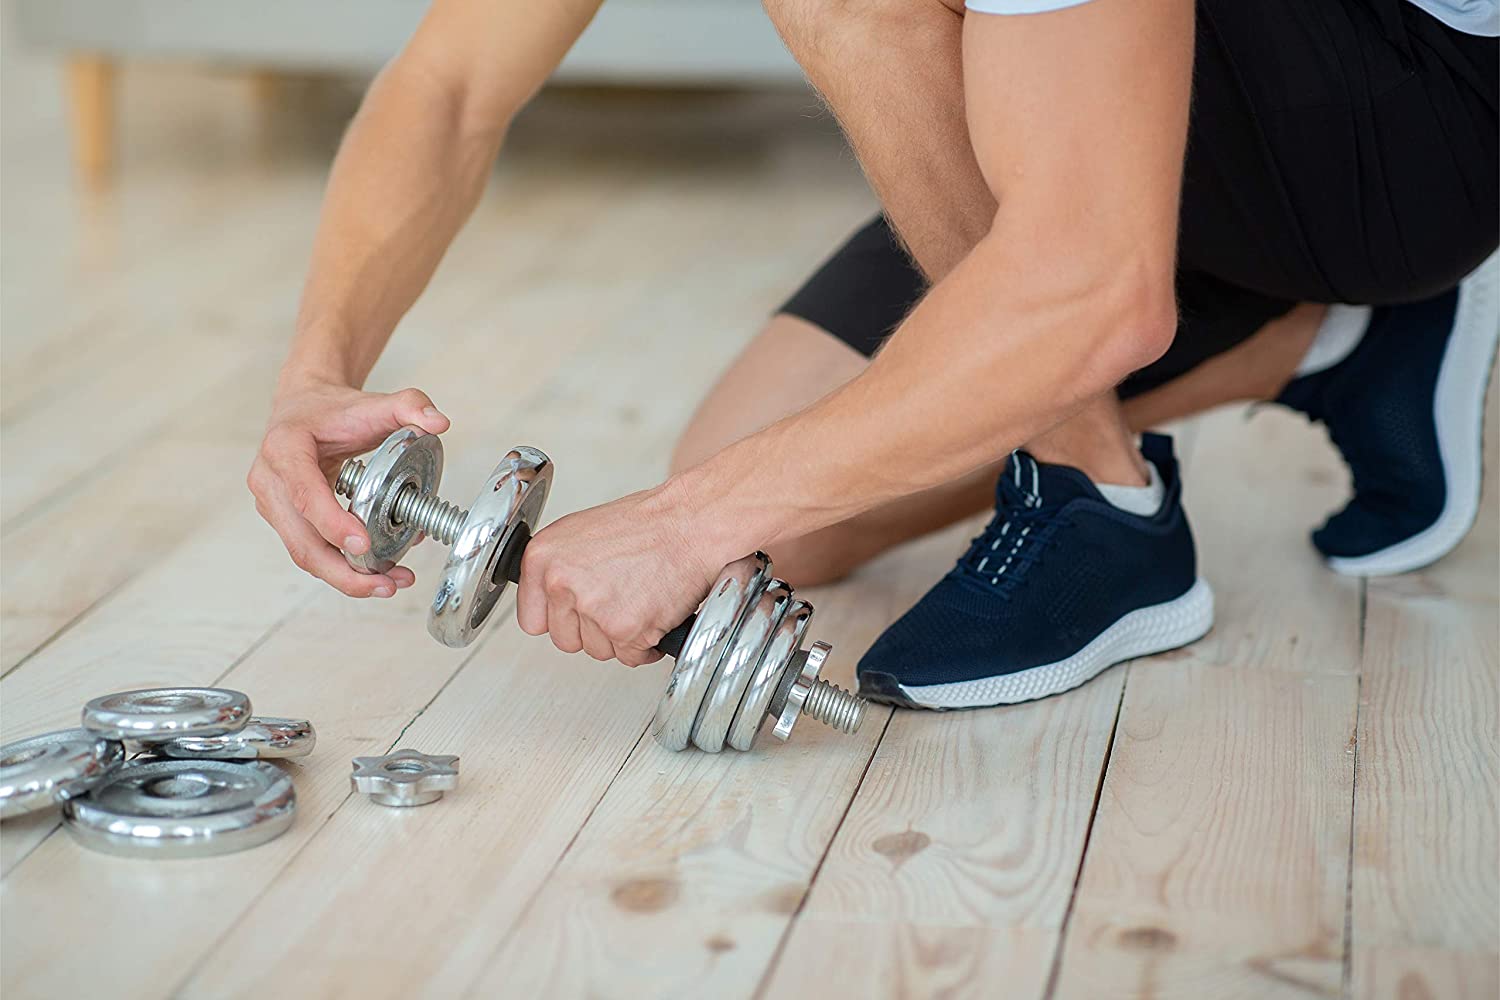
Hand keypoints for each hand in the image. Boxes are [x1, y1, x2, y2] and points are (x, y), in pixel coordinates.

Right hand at [247, 374, 449, 596]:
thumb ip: (410, 405)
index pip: (305, 493)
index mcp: (285, 447)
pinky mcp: (283, 521)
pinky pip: (311, 552)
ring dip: (345, 577)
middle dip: (344, 570)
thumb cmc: (333, 409)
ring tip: (389, 584)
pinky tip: (375, 574)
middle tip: (386, 583)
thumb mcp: (375, 402)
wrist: (305, 407)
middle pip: (302, 540)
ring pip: (304, 554)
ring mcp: (273, 505)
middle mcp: (270, 480)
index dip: (331, 522)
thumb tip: (439, 422)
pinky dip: (341, 568)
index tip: (362, 543)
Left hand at [516, 480, 729, 665]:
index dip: (560, 619)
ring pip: (599, 651)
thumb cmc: (649, 525)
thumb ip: (560, 570)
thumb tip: (552, 600)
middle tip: (619, 601)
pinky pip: (631, 657)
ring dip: (622, 637)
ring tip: (640, 601)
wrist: (692, 524)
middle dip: (593, 630)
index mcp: (543, 556)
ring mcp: (593, 608)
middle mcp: (561, 582)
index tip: (577, 614)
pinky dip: (647, 644)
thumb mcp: (584, 534)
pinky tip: (655, 614)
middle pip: (565, 640)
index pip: (531, 620)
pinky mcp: (625, 630)